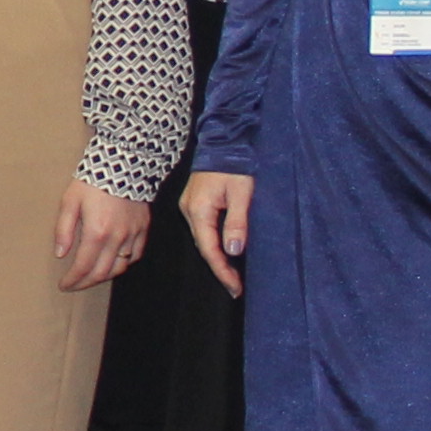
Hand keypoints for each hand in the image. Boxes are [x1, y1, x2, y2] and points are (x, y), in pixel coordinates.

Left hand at [51, 178, 149, 289]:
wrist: (123, 163)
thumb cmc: (92, 181)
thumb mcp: (70, 201)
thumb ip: (64, 229)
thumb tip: (60, 253)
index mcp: (97, 232)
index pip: (83, 267)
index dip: (72, 280)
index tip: (64, 285)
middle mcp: (117, 238)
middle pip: (101, 272)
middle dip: (86, 283)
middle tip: (74, 285)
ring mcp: (133, 234)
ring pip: (120, 267)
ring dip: (104, 276)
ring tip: (91, 276)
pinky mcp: (143, 228)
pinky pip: (136, 255)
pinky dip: (124, 263)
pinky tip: (114, 263)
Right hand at [182, 168, 254, 297]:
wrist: (223, 142)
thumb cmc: (234, 165)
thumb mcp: (241, 194)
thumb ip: (237, 222)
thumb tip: (233, 251)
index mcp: (199, 210)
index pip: (210, 249)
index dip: (222, 271)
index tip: (235, 288)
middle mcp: (189, 211)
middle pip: (203, 248)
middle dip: (220, 269)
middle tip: (235, 288)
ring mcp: (189, 207)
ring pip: (202, 240)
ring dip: (216, 258)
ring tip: (231, 276)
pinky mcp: (194, 203)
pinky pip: (202, 230)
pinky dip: (213, 244)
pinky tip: (223, 251)